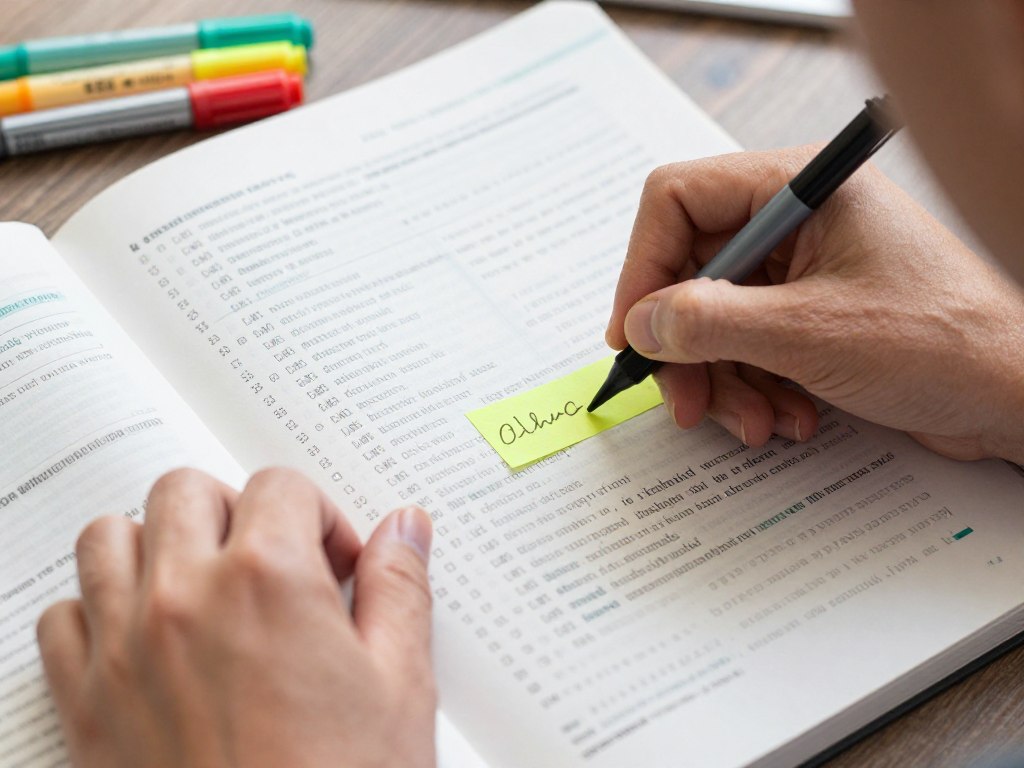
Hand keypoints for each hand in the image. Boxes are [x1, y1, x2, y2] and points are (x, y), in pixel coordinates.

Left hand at [36, 468, 436, 767]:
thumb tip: (406, 529)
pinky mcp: (86, 704)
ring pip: (110, 537)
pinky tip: (146, 638)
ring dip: (156, 544)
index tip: (335, 564)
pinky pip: (62, 616)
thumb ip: (399, 589)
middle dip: (236, 512)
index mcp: (269, 580)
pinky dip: (96, 611)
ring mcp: (124, 648)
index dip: (320, 518)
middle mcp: (185, 598)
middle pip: (186, 491)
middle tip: (272, 563)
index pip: (281, 486)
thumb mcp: (399, 684)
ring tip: (203, 584)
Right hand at [606, 148, 1023, 461]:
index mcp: (800, 189)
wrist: (1017, 396)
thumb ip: (710, 323)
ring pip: (715, 319)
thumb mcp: (810, 333)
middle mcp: (797, 222)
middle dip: (687, 346)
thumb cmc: (945, 342)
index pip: (680, 199)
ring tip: (755, 422)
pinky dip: (754, 389)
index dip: (644, 265)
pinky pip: (749, 347)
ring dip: (724, 380)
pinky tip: (787, 418)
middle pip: (692, 271)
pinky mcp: (812, 316)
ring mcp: (804, 271)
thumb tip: (641, 322)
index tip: (632, 331)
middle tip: (684, 400)